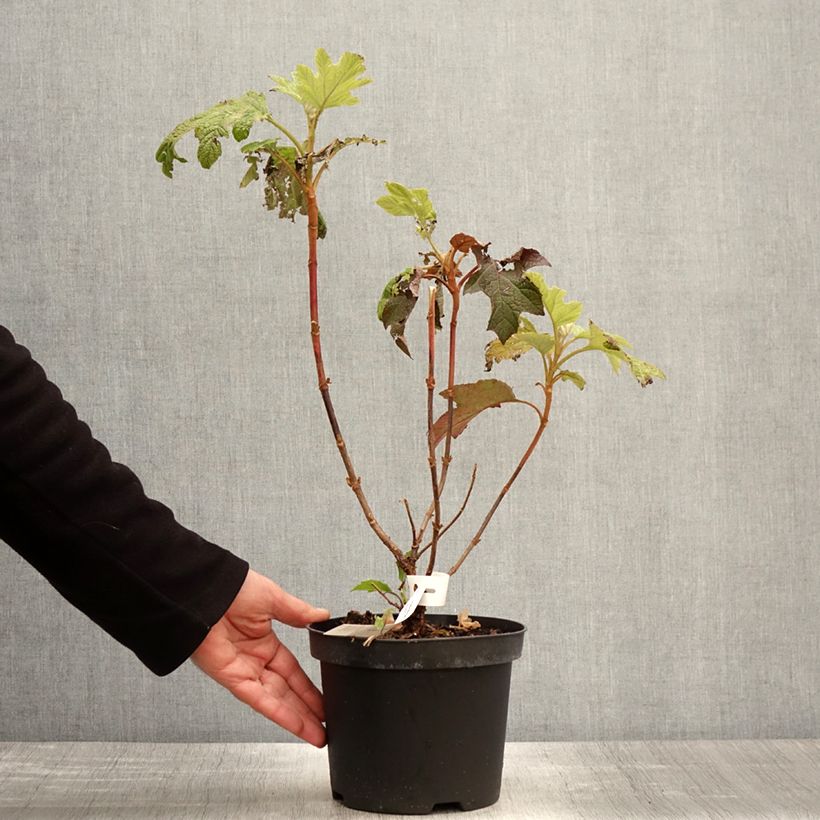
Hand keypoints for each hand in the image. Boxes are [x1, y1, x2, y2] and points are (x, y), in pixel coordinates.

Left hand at [191, 569, 329, 746]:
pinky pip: (259, 699)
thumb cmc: (231, 588)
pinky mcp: (232, 678)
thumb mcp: (273, 598)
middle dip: (306, 710)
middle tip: (326, 725)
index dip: (308, 687)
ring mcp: (243, 671)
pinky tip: (296, 724)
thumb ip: (297, 612)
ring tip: (317, 734)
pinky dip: (278, 713)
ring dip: (297, 719)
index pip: (292, 671)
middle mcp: (254, 660)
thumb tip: (320, 615)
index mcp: (264, 641)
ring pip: (275, 700)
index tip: (325, 700)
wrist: (204, 591)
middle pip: (286, 691)